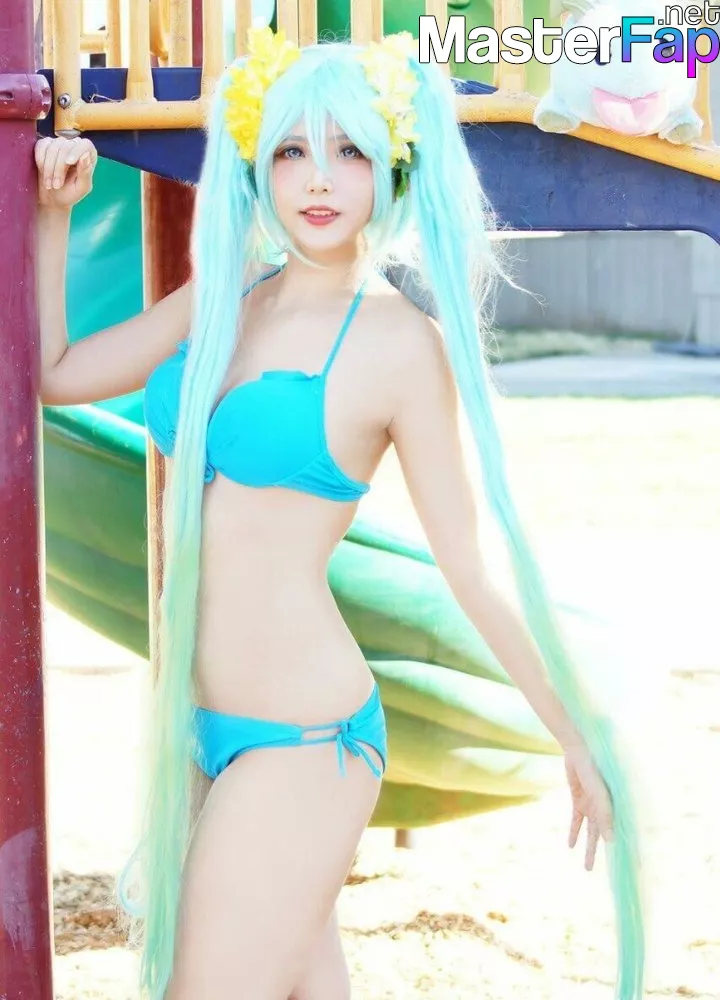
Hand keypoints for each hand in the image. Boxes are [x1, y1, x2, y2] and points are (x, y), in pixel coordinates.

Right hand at [35, 135, 96, 210]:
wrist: (52, 198)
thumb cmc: (70, 194)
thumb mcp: (81, 188)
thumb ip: (86, 173)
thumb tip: (86, 155)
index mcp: (89, 156)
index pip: (85, 144)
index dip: (76, 151)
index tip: (69, 162)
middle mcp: (74, 146)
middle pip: (65, 147)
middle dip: (59, 168)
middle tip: (56, 185)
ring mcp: (59, 144)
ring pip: (52, 147)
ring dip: (48, 167)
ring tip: (50, 184)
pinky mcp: (45, 144)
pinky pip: (41, 146)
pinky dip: (40, 160)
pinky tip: (43, 172)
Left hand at [564, 741, 614, 870]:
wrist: (578, 750)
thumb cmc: (594, 768)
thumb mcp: (599, 792)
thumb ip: (604, 814)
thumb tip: (610, 840)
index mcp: (615, 807)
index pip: (621, 832)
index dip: (627, 848)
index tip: (634, 867)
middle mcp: (604, 809)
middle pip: (603, 836)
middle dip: (600, 853)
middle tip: (598, 871)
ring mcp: (591, 805)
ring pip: (590, 832)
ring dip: (588, 848)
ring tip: (587, 867)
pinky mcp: (578, 800)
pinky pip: (576, 820)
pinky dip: (574, 832)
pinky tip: (571, 845)